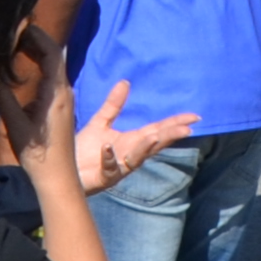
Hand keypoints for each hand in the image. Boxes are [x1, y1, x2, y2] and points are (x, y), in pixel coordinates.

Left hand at [73, 78, 197, 194]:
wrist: (65, 171)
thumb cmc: (84, 151)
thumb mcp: (100, 123)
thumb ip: (113, 105)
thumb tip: (125, 81)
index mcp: (131, 141)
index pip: (158, 130)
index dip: (175, 123)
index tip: (195, 117)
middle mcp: (129, 155)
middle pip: (154, 144)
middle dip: (169, 136)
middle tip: (187, 129)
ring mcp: (118, 168)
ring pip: (137, 159)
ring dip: (145, 148)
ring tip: (155, 136)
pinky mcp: (103, 178)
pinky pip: (108, 169)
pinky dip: (108, 159)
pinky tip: (107, 148)